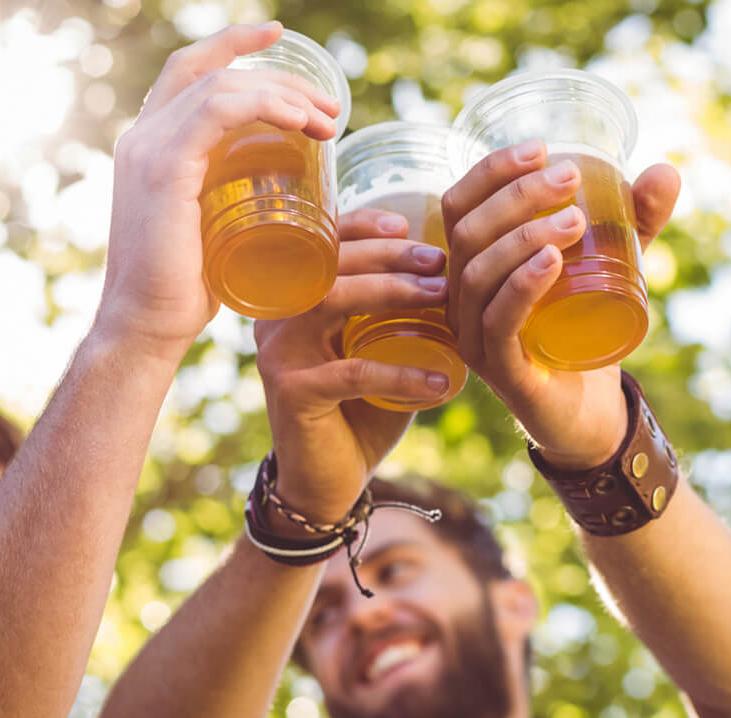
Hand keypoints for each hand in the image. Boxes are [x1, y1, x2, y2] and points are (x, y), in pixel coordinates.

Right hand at [95, 22, 340, 365]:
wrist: (147, 328)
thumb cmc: (186, 293)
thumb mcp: (211, 230)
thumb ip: (231, 201)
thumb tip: (284, 194)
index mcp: (149, 145)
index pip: (189, 71)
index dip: (232, 43)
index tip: (278, 34)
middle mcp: (142, 137)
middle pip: (213, 72)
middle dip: (279, 78)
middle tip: (330, 107)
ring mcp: (148, 149)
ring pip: (222, 86)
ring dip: (284, 93)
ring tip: (328, 120)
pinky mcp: (164, 168)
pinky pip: (217, 110)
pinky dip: (264, 105)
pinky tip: (301, 122)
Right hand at [254, 208, 451, 525]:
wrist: (328, 479)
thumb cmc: (361, 409)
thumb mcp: (378, 351)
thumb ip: (399, 313)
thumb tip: (454, 268)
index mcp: (293, 299)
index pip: (321, 245)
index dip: (363, 225)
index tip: (410, 223)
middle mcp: (276, 318)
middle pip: (329, 263)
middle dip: (388, 254)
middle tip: (439, 260)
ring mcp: (279, 354)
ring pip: (333, 300)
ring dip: (391, 292)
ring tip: (441, 297)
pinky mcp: (293, 393)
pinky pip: (353, 372)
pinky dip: (402, 375)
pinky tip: (442, 383)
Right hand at [442, 143, 680, 469]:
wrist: (595, 415)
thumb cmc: (588, 333)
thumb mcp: (613, 267)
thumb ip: (635, 222)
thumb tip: (664, 171)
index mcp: (474, 266)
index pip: (460, 205)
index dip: (492, 171)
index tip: (542, 147)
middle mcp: (463, 301)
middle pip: (467, 232)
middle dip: (517, 196)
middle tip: (569, 178)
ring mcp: (476, 338)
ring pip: (478, 274)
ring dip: (524, 236)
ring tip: (575, 219)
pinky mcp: (502, 371)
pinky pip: (498, 322)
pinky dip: (522, 285)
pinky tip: (552, 261)